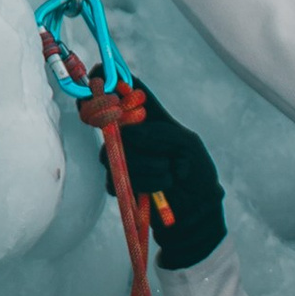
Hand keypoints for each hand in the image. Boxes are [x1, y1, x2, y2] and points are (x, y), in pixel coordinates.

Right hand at [114, 80, 225, 272]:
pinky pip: (114, 178)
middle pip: (111, 122)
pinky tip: (156, 189)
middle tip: (157, 150)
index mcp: (152, 116)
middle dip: (133, 139)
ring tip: (168, 175)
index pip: (124, 88)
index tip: (98, 80)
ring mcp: (125, 157)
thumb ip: (159, 133)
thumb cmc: (197, 175)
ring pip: (112, 153)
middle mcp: (134, 133)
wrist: (195, 215)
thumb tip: (128, 132)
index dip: (107, 80)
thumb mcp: (187, 146)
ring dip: (144, 166)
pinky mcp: (120, 182)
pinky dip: (139, 184)